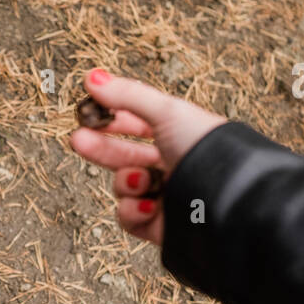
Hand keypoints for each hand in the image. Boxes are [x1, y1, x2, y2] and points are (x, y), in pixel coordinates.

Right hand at [69, 70, 226, 245]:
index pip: (136, 125)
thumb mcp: (166, 112)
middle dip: (100, 148)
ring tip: (142, 180)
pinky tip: (151, 206)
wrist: (226, 201)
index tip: (87, 113)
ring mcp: (165, 197)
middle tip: (77, 139)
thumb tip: (91, 76)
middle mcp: (172, 166)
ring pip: (123, 188)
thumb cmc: (205, 150)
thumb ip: (127, 95)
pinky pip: (130, 218)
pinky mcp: (160, 226)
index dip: (111, 120)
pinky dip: (135, 211)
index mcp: (179, 136)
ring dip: (126, 182)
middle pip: (123, 155)